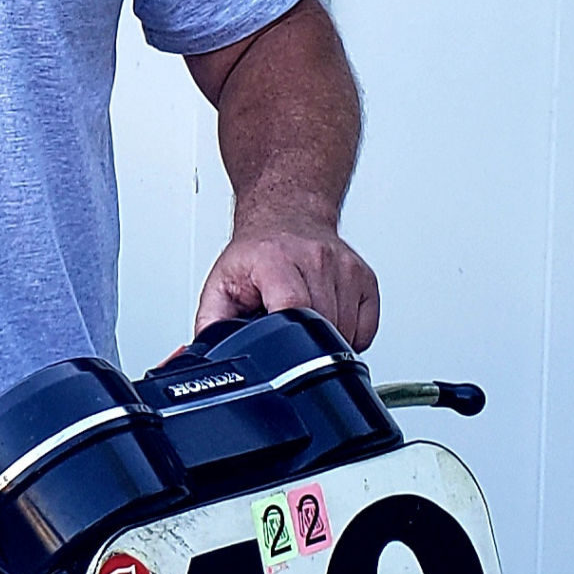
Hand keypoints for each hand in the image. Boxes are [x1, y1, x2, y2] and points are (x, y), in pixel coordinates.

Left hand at [195, 219, 380, 350]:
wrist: (286, 217)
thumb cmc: (255, 253)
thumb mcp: (220, 284)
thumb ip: (212, 324)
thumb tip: (207, 356)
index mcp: (275, 259)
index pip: (294, 304)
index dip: (290, 336)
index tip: (283, 351)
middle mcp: (315, 258)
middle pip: (322, 325)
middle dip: (303, 343)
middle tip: (285, 331)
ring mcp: (345, 267)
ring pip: (346, 330)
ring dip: (326, 340)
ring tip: (303, 319)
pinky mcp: (366, 277)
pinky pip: (366, 328)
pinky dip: (349, 335)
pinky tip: (327, 319)